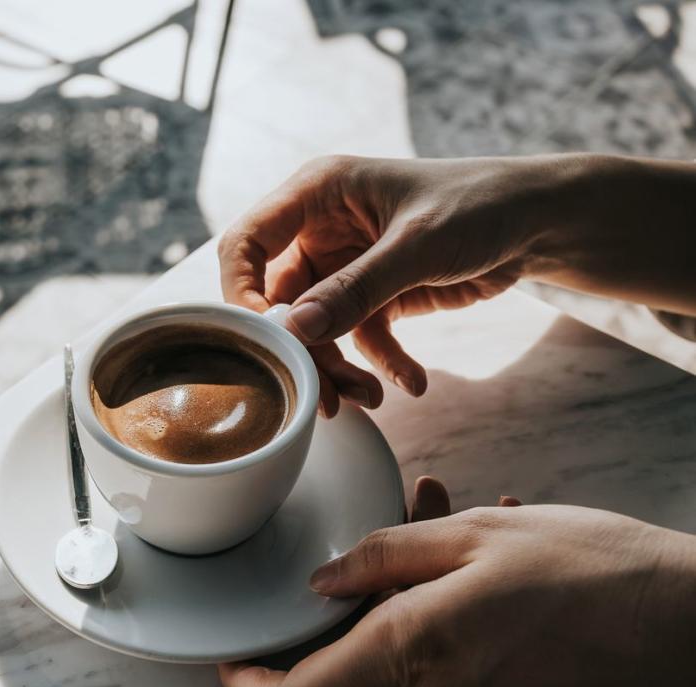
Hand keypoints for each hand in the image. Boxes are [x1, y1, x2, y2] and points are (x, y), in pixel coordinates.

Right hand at [218, 154, 695, 415]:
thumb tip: (296, 331)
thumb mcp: (419, 245)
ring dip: (338, 366)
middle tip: (323, 393)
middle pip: (279, 299)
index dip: (242, 294)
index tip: (266, 340)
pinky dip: (379, 364)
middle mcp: (319, 229)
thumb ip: (356, 288)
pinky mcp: (373, 295)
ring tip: (370, 397)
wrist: (540, 222)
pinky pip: (357, 339)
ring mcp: (343, 265)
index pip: (246, 245)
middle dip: (301, 349)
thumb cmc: (481, 206)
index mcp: (316, 194)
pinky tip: (412, 384)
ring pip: (315, 328)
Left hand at [219, 479, 695, 686]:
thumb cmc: (593, 569)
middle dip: (381, 577)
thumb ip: (384, 556)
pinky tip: (508, 552)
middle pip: (369, 640)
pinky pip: (457, 652)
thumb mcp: (476, 535)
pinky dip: (462, 604)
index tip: (229, 661)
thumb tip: (322, 581)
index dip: (250, 685)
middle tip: (425, 507)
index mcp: (413, 650)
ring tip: (482, 515)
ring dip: (430, 578)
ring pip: (417, 636)